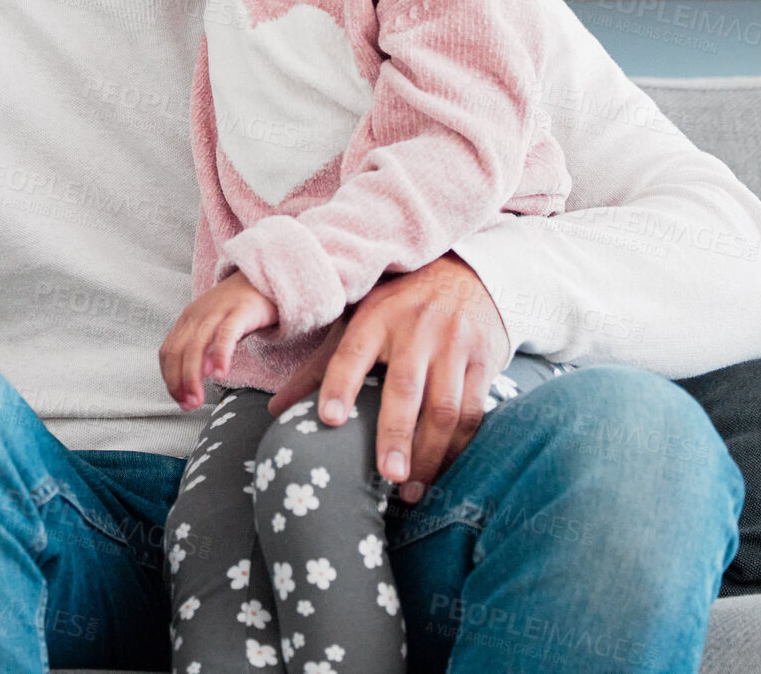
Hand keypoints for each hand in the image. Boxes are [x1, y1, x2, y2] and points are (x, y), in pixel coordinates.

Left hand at [159, 270, 277, 410]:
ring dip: (193, 376)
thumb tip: (203, 375)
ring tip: (198, 399)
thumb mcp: (215, 328)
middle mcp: (197, 315)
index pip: (167, 352)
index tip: (180, 400)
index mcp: (187, 320)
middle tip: (188, 405)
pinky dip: (219, 356)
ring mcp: (217, 312)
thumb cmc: (239, 309)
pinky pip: (225, 335)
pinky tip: (220, 375)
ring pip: (196, 346)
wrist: (264, 279)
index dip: (169, 379)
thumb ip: (206, 350)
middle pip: (177, 351)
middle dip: (178, 382)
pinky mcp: (239, 311)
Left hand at [267, 253, 508, 503]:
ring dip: (430, 453)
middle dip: (396, 434)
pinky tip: (443, 470)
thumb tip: (276, 409)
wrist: (466, 273)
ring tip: (412, 488)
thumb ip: (319, 365)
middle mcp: (416, 328)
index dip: (339, 385)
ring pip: (444, 406)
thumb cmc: (399, 304)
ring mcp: (454, 344)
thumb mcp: (357, 320)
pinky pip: (473, 410)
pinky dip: (459, 446)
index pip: (352, 353)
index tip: (328, 419)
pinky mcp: (484, 360)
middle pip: (405, 387)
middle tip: (387, 475)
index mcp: (376, 316)